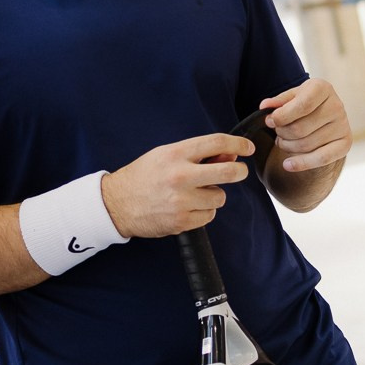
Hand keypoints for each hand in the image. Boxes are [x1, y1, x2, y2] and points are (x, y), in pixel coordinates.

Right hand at [100, 134, 252, 237]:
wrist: (117, 204)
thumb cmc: (142, 176)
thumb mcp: (165, 156)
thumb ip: (196, 155)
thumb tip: (228, 156)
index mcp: (175, 154)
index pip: (216, 143)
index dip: (238, 144)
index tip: (247, 148)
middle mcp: (180, 176)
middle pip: (228, 173)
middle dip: (240, 172)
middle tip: (239, 172)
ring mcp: (181, 201)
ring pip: (219, 197)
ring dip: (213, 196)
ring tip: (194, 194)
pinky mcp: (181, 221)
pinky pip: (208, 216)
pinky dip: (202, 212)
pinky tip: (186, 208)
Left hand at [260, 78, 350, 173]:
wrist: (325, 115)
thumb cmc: (304, 104)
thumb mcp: (291, 98)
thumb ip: (278, 102)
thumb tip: (264, 106)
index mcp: (323, 88)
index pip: (303, 105)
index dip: (282, 116)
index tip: (269, 121)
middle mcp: (337, 106)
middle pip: (301, 128)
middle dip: (282, 133)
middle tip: (277, 131)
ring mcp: (343, 126)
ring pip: (306, 144)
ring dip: (288, 146)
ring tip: (283, 141)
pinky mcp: (345, 144)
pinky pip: (321, 159)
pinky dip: (301, 163)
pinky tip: (287, 164)